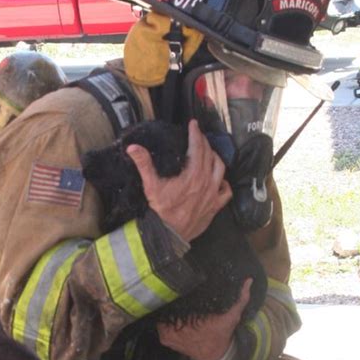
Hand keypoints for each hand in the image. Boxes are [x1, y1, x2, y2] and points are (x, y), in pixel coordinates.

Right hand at [127, 119, 231, 240]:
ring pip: (221, 169)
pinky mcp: (215, 206)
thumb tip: (133, 147)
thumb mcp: (150, 185)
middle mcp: (206, 182)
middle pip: (210, 155)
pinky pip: (226, 191)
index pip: (197, 147)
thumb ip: (143, 164)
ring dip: (215, 158)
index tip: (194, 124)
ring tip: (208, 153)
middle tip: (198, 136)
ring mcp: (213, 194)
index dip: (195, 133)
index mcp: (193, 174)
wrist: (168, 235)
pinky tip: (219, 179)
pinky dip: (224, 182)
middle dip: (204, 142)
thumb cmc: (160, 210)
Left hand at [156, 278, 251, 359]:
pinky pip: (158, 323)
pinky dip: (162, 317)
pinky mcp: (164, 338)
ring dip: (165, 306)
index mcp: (190, 319)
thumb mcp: (232, 315)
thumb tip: (248, 280)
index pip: (174, 299)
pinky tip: (166, 309)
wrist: (213, 356)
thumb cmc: (220, 333)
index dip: (174, 288)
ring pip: (161, 313)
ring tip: (169, 295)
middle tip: (172, 285)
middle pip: (166, 305)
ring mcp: (166, 334)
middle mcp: (176, 327)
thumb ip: (240, 298)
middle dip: (169, 295)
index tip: (177, 279)